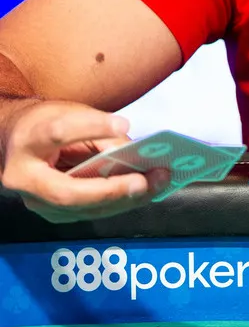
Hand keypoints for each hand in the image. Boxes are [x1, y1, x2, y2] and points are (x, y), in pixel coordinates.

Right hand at [1, 100, 167, 220]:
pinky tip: (141, 193)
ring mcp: (34, 200)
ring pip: (82, 209)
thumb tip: (137, 154)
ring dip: (123, 200)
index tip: (122, 124)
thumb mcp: (69, 114)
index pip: (57, 133)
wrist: (12, 141)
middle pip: (69, 191)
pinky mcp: (50, 212)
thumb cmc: (44, 123)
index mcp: (27, 140)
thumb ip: (100, 131)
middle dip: (112, 189)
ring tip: (155, 185)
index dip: (91, 128)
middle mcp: (23, 176)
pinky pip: (88, 212)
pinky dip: (117, 203)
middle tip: (146, 180)